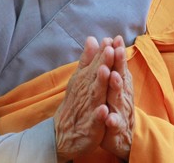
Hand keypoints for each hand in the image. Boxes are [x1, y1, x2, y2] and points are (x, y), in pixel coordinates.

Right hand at [54, 37, 114, 161]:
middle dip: (102, 62)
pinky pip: (94, 121)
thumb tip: (92, 38)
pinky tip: (104, 110)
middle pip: (95, 76)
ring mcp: (87, 109)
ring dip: (100, 83)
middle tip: (109, 49)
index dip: (102, 52)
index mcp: (85, 80)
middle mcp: (85, 92)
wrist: (63, 135)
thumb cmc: (76, 103)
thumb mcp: (80, 79)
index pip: (95, 64)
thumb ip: (87, 60)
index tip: (110, 39)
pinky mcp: (89, 127)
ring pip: (95, 95)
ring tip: (106, 71)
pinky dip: (98, 115)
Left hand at [101, 36, 133, 159]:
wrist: (123, 137)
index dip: (118, 52)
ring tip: (114, 76)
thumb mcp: (111, 84)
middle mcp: (123, 95)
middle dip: (120, 64)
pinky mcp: (117, 128)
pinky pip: (115, 124)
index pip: (118, 65)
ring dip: (117, 87)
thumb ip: (109, 63)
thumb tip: (105, 41)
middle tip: (117, 50)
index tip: (116, 38)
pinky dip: (112, 120)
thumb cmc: (116, 106)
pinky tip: (108, 117)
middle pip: (122, 77)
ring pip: (119, 98)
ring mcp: (121, 111)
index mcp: (120, 84)